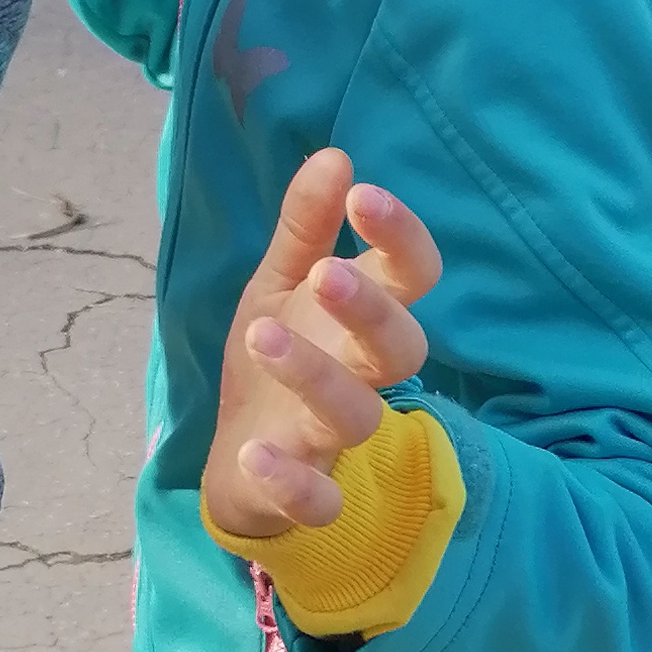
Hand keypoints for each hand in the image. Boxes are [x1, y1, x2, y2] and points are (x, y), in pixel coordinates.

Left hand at [201, 149, 442, 543]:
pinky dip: (290, 480)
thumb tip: (334, 154)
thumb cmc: (277, 356)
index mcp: (361, 319)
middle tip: (327, 274)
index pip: (411, 276)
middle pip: (400, 348)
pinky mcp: (305, 492)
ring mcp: (334, 436)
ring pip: (355, 415)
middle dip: (370, 311)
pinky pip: (317, 497)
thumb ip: (303, 228)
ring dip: (314, 377)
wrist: (239, 459)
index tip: (365, 196)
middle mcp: (361, 375)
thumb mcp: (277, 286)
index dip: (401, 238)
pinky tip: (255, 451)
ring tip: (262, 334)